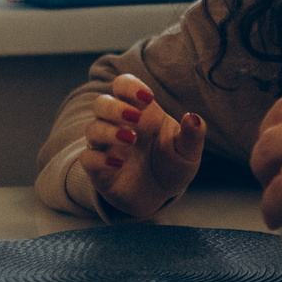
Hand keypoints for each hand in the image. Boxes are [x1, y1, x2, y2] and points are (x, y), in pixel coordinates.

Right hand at [80, 75, 204, 218]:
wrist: (161, 196)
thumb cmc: (172, 164)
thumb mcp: (187, 151)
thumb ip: (192, 135)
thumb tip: (194, 118)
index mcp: (141, 112)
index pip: (123, 86)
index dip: (130, 86)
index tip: (148, 97)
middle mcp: (118, 125)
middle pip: (101, 103)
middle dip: (114, 107)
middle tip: (135, 117)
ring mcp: (106, 147)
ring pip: (92, 129)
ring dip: (108, 131)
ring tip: (131, 140)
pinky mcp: (99, 170)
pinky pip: (87, 159)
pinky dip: (99, 159)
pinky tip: (119, 164)